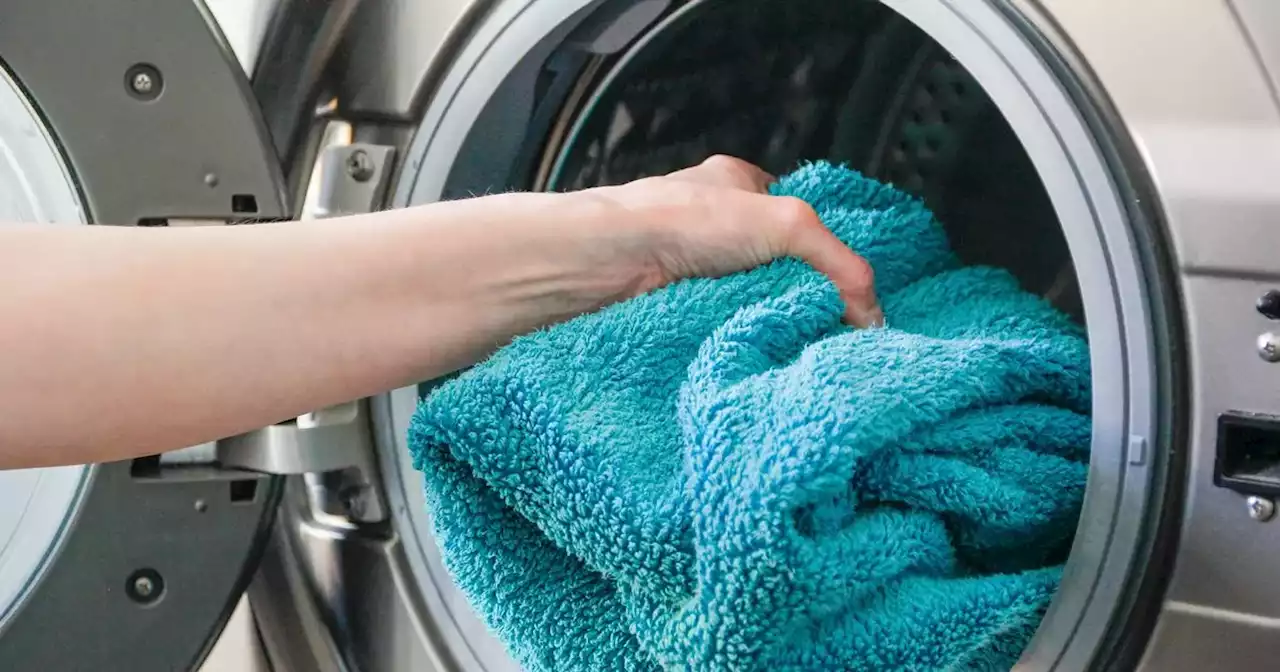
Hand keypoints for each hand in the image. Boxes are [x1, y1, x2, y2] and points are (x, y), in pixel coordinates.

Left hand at [572, 155, 882, 326]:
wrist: (610, 263)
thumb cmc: (682, 220)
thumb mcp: (787, 224)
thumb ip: (839, 263)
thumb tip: (871, 313)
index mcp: (737, 183)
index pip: (797, 216)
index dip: (824, 251)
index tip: (849, 291)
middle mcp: (711, 222)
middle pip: (774, 263)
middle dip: (797, 294)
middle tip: (827, 327)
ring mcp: (688, 264)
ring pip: (746, 298)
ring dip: (766, 321)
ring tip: (793, 347)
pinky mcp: (672, 303)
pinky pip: (718, 325)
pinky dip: (736, 339)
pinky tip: (753, 353)